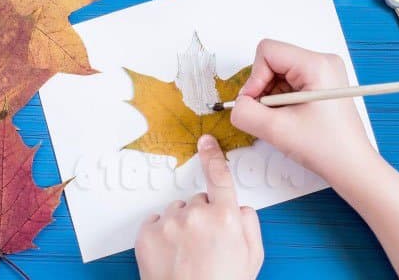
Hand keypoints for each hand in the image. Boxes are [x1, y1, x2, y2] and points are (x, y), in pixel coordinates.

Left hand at [135, 135, 263, 279]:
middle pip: (197, 201)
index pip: (219, 176)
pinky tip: (170, 255)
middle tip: (204, 244)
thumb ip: (248, 225)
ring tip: (185, 254)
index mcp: (225, 217)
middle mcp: (196, 214)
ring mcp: (169, 223)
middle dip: (201, 216)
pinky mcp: (147, 233)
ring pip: (176, 212)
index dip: (213, 156)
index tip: (205, 141)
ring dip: (180, 225)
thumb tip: (237, 208)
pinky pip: (156, 223)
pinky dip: (161, 234)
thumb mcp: (252, 258)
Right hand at [230, 39, 375, 180]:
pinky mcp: (319, 85)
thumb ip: (244, 112)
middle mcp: (321, 62)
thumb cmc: (326, 148)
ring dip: (271, 97)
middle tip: (270, 115)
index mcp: (316, 64)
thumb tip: (236, 105)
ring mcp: (322, 73)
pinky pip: (286, 84)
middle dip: (263, 89)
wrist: (351, 167)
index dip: (255, 78)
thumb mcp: (275, 130)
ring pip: (277, 74)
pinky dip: (280, 101)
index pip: (267, 52)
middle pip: (272, 62)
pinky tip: (290, 118)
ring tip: (284, 119)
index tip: (258, 103)